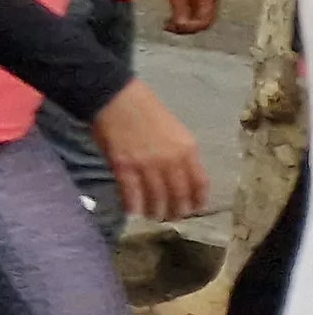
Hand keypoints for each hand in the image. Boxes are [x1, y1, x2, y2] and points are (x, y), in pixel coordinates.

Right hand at [92, 80, 208, 221]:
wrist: (115, 97)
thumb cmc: (145, 110)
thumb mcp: (174, 130)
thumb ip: (179, 154)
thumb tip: (177, 178)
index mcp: (187, 149)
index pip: (199, 184)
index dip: (198, 201)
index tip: (194, 209)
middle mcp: (171, 160)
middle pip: (178, 195)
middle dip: (176, 211)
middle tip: (171, 217)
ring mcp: (147, 165)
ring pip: (156, 198)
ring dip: (155, 211)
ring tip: (152, 215)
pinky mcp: (124, 167)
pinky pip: (131, 194)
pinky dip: (133, 206)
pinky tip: (133, 211)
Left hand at [160, 0, 220, 35]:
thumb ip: (180, 8)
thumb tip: (182, 26)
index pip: (205, 22)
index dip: (190, 28)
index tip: (175, 27)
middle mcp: (210, 0)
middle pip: (203, 23)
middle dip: (186, 28)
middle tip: (169, 28)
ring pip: (197, 19)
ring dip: (184, 24)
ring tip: (167, 25)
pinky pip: (193, 13)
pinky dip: (183, 18)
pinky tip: (170, 19)